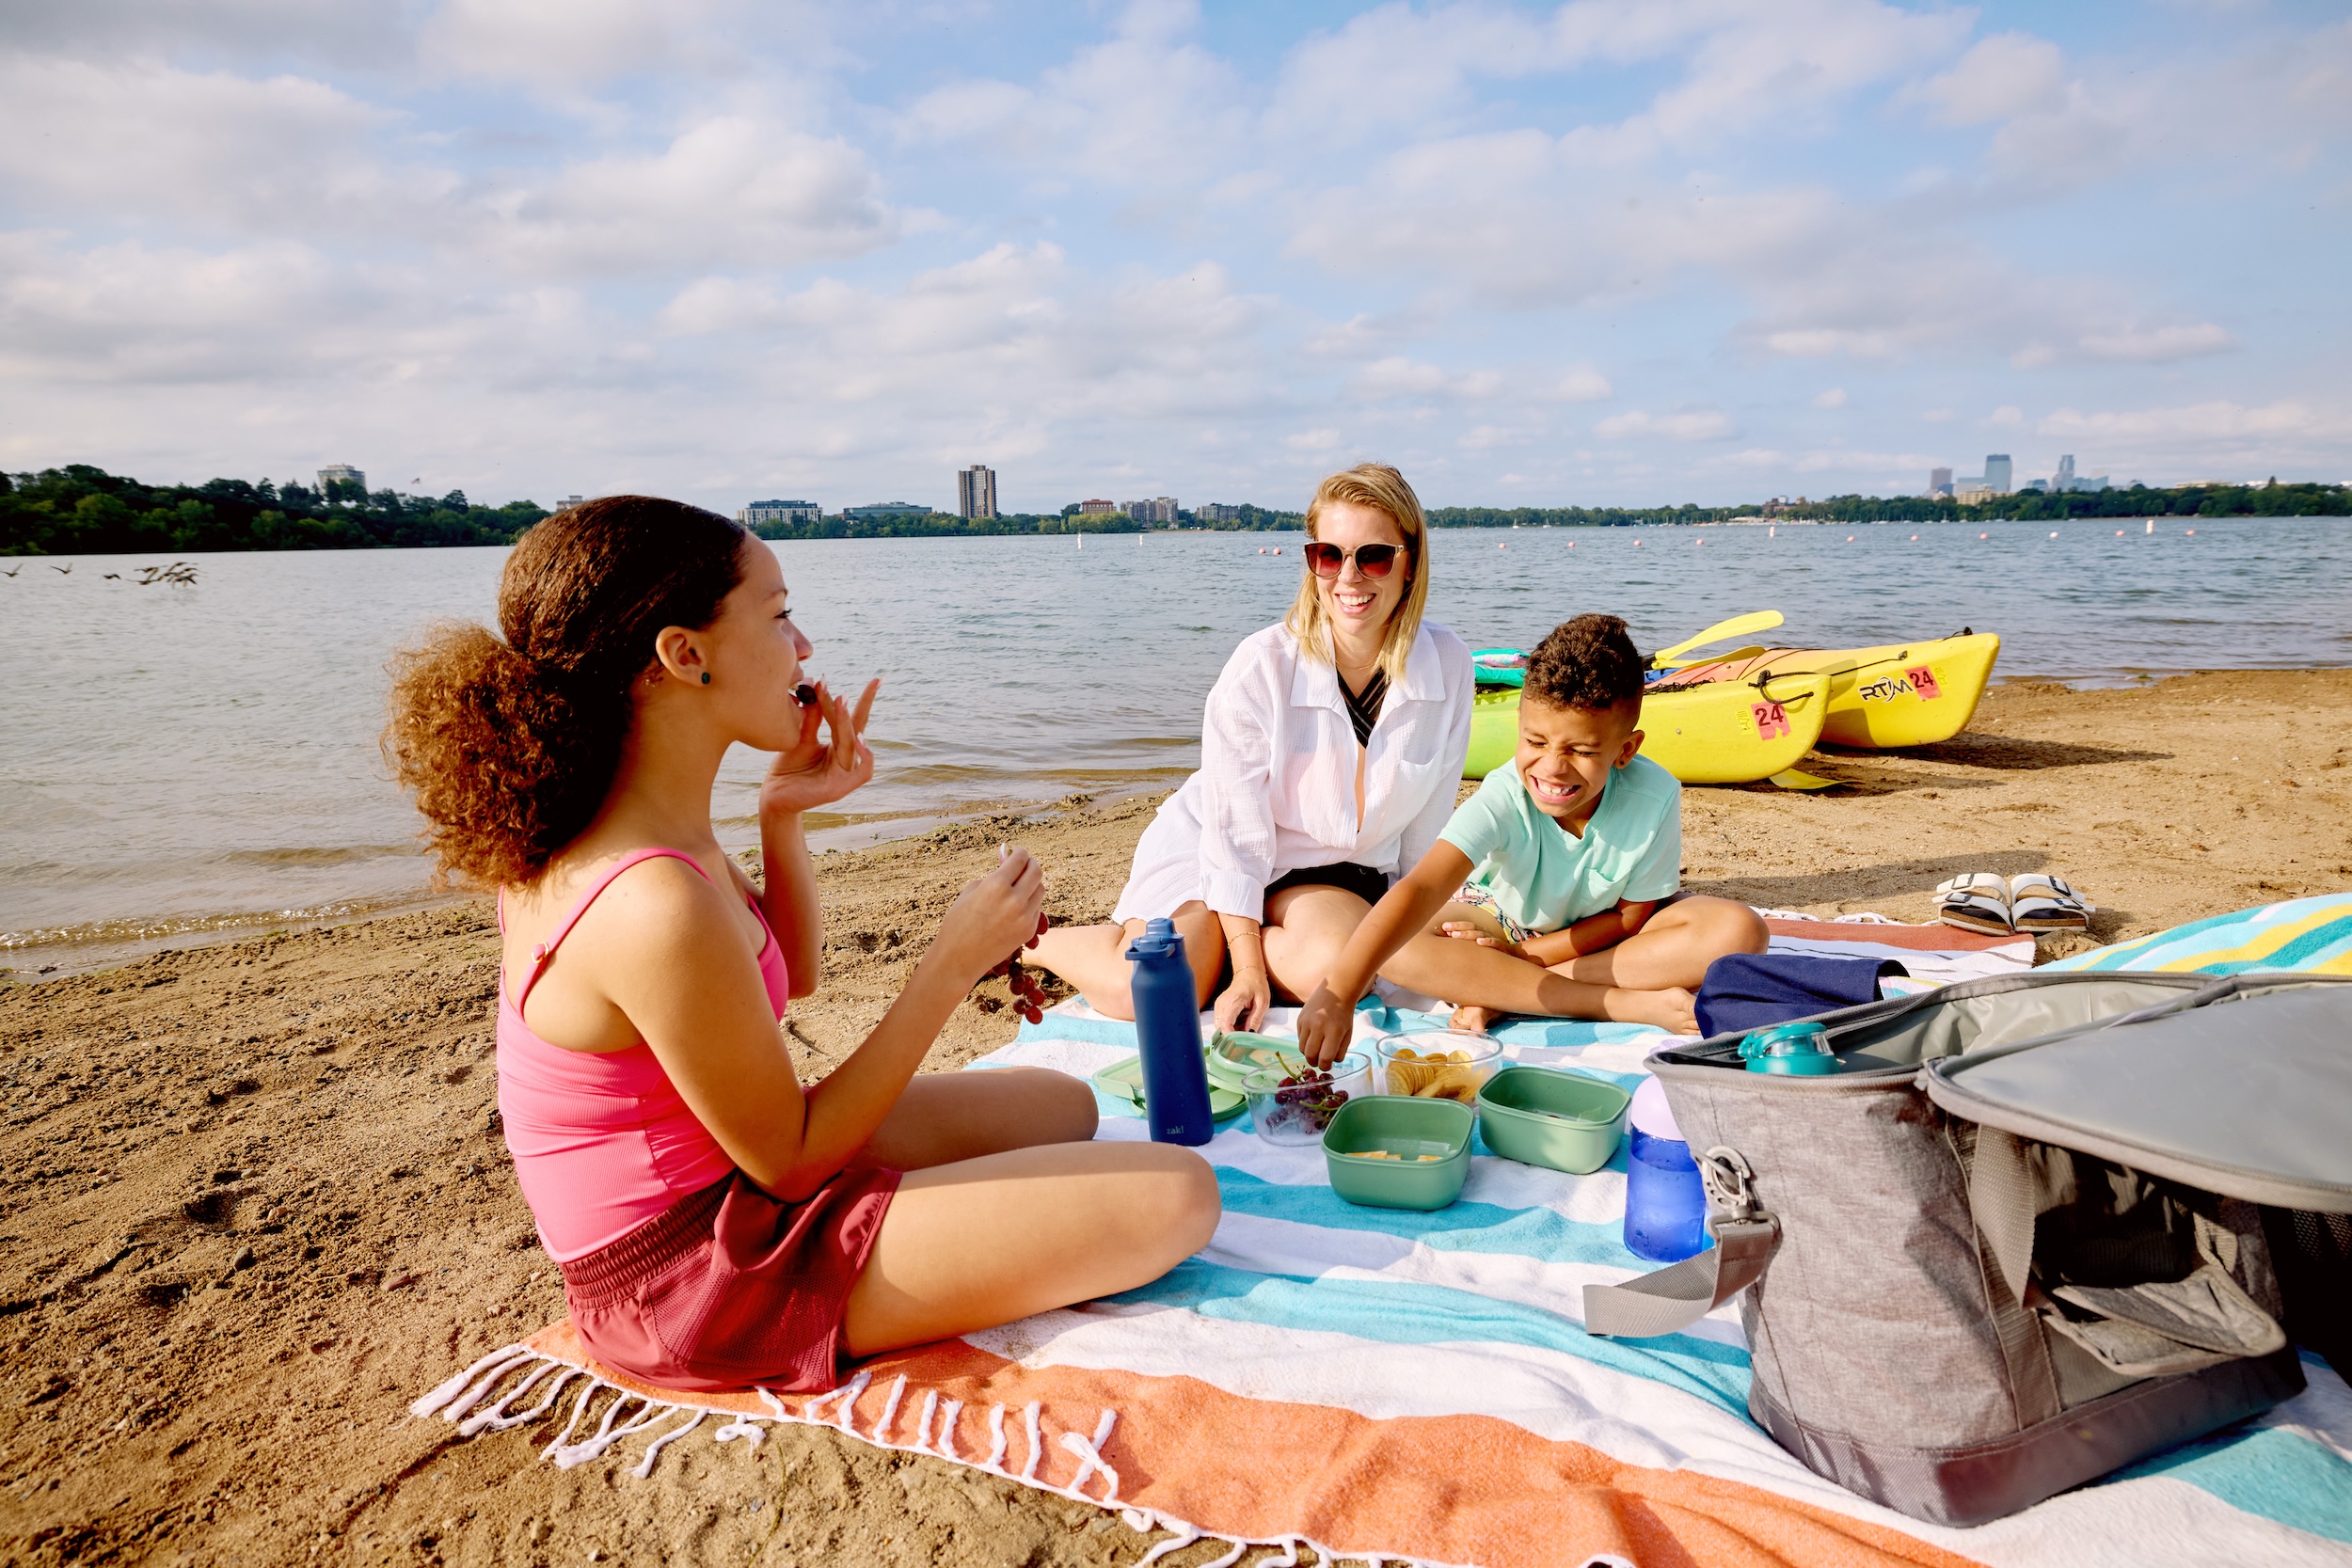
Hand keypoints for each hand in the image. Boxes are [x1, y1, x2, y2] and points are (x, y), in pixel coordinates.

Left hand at [761, 678, 879, 816]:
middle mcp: (845, 758)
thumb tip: (816, 686)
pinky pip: (863, 771)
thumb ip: (811, 719)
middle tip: (873, 681)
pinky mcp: (841, 788)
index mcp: (837, 745)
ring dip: (849, 721)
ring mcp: (845, 774)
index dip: (858, 699)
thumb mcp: (799, 738)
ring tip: (842, 700)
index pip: (849, 719)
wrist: (773, 795)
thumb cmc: (787, 768)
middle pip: (858, 727)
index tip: (872, 678)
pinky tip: (858, 738)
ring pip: (852, 744)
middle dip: (866, 703)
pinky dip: (864, 755)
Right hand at [931, 845, 1047, 986]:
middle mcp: (1015, 899)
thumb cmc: (958, 922)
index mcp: (997, 885)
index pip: (1021, 858)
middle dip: (1030, 864)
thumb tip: (1007, 856)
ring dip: (1032, 883)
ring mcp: (1024, 917)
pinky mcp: (1029, 931)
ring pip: (1040, 889)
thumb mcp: (970, 891)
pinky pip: (1037, 908)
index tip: (1016, 853)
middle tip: (1022, 865)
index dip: (1019, 853)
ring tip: (1018, 886)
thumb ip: (992, 873)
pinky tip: (1016, 905)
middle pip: (1036, 871)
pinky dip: (1030, 902)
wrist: (959, 958)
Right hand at [1212, 966, 1269, 1033]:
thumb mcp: (1262, 1003)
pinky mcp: (1218, 1006)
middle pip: (1220, 1027)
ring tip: (1244, 1027)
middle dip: (1231, 1035)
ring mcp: (1218, 1004)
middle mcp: (1222, 1003)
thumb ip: (1255, 1019)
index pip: (1225, 1024)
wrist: (1248, 972)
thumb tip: (1250, 1035)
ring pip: (1219, 1026)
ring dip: (1230, 1031)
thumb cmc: (1257, 985)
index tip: (1239, 1043)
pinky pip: (1220, 1021)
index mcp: (1233, 1001)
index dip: (1230, 1036)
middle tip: (1244, 1037)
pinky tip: (1239, 1022)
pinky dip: (1229, 1026)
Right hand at [1294, 983, 1353, 1067]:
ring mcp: (1306, 1022)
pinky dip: (1306, 1042)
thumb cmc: (1344, 1015)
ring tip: (1317, 1048)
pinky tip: (1313, 1036)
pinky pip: (1299, 1038)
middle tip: (1320, 1061)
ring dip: (1309, 1053)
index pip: (1325, 1057)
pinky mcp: (1300, 1019)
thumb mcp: (1348, 1034)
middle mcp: (1318, 1026)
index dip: (1325, 1066)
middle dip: (1314, 1062)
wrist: (1335, 992)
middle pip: (1310, 1055)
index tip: (1327, 1065)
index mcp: (1334, 1031)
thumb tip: (1329, 1063)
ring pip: (1302, 1048)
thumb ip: (1340, 1051)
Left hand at [1441, 921, 1522, 959]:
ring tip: (1456, 934)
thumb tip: (1448, 945)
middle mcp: (1486, 934)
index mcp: (1480, 933)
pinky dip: (1487, 942)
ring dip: (1467, 933)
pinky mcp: (1502, 948)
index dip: (1455, 925)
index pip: (1466, 926)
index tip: (1442, 926)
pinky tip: (1479, 942)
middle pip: (1471, 927)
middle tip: (1445, 927)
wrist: (1514, 957)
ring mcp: (1494, 939)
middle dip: (1457, 926)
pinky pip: (1494, 943)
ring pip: (1480, 934)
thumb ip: (1467, 945)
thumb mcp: (1478, 948)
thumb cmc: (1492, 953)